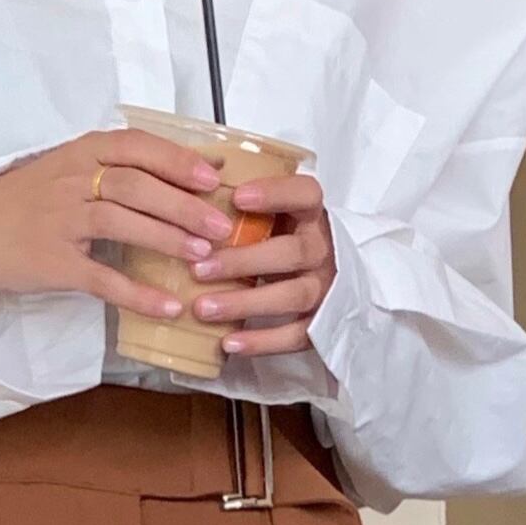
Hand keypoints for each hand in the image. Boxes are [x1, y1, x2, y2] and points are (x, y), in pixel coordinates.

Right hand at [0, 127, 233, 320]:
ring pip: (124, 223)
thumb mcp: (63, 170)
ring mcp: (60, 221)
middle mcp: (70, 181)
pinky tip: (168, 306)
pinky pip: (103, 280)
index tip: (214, 177)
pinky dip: (138, 294)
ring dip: (168, 239)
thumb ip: (110, 168)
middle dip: (185, 204)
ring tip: (204, 256)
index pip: (137, 146)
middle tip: (222, 225)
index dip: (179, 160)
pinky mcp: (52, 264)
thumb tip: (175, 173)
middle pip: (138, 185)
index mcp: (78, 153)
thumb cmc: (22, 204)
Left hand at [188, 169, 337, 359]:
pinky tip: (228, 343)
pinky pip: (295, 336)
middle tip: (198, 268)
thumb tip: (190, 181)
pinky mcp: (321, 323)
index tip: (238, 197)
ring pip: (291, 296)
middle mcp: (323, 249)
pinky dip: (262, 342)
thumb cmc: (287, 240)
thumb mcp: (276, 217)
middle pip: (291, 253)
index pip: (305, 194)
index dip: (275, 194)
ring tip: (203, 308)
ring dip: (244, 303)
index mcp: (312, 215)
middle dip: (243, 261)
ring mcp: (325, 287)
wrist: (335, 279)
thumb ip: (248, 206)